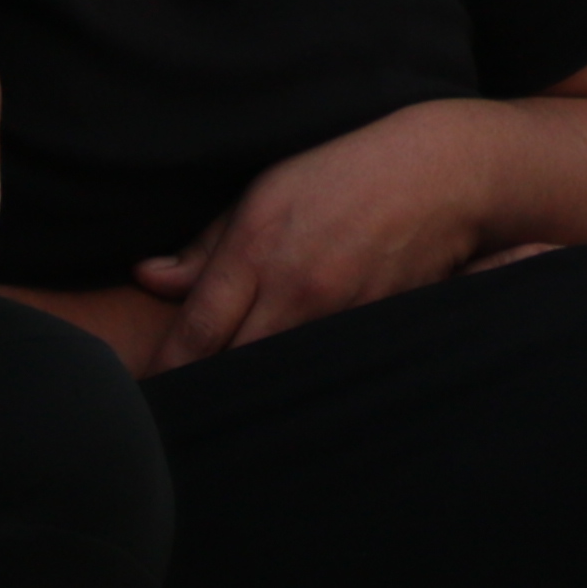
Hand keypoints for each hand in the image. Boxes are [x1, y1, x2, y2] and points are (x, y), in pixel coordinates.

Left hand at [131, 101, 508, 368]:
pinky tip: (291, 391)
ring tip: (235, 405)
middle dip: (206, 392)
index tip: (147, 396)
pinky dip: (304, 385)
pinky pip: (324, 372)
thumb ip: (204, 246)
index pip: (194, 336)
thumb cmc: (342, 176)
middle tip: (184, 411)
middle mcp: (294, 288)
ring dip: (255, 393)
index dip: (166, 374)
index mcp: (255, 248)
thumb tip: (148, 279)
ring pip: (278, 381)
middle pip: (232, 369)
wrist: (439, 176)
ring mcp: (338, 315)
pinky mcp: (374, 332)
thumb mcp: (264, 192)